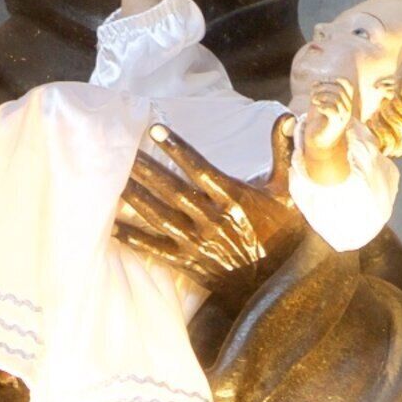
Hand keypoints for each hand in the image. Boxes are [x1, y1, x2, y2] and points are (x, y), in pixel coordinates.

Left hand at [117, 124, 295, 283]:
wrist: (280, 284)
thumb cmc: (285, 234)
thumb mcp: (290, 192)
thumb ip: (284, 153)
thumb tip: (289, 117)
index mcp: (235, 200)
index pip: (200, 170)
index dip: (178, 150)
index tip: (155, 130)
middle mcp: (213, 220)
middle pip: (171, 190)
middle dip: (145, 169)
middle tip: (119, 149)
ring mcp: (198, 242)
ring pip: (159, 216)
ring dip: (135, 197)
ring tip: (111, 178)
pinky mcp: (189, 262)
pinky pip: (156, 249)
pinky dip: (132, 238)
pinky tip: (111, 226)